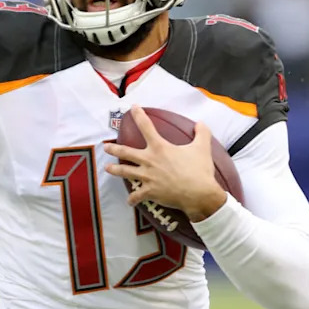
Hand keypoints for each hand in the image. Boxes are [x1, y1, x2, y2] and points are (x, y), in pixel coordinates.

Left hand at [104, 106, 226, 221]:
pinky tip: (130, 201)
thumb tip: (200, 123)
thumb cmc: (199, 170)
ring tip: (107, 168)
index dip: (138, 115)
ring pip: (126, 172)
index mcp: (159, 147)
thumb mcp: (202, 147)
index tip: (132, 108)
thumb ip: (201, 132)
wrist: (198, 193)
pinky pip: (137, 195)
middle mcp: (149, 160)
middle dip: (114, 149)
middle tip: (106, 147)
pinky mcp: (149, 191)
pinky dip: (133, 199)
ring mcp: (147, 177)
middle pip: (126, 152)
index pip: (146, 126)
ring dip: (115, 170)